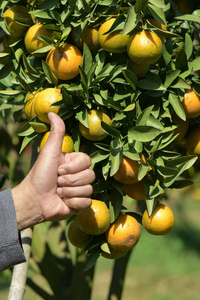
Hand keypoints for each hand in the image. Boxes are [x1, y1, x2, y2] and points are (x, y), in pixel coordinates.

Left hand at [12, 113, 94, 230]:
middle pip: (90, 175)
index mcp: (74, 162)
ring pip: (89, 189)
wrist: (34, 200)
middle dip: (71, 180)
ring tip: (59, 192)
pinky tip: (63, 202)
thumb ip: (56, 133)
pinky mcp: (80, 203)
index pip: (88, 161)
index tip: (59, 169)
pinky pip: (87, 202)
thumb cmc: (40, 174)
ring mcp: (80, 189)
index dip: (74, 167)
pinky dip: (73, 203)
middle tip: (57, 182)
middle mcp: (79, 174)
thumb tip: (52, 112)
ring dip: (70, 192)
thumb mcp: (49, 152)